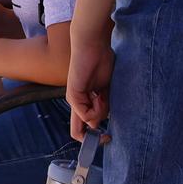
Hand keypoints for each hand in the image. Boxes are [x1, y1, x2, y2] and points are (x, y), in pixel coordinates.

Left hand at [66, 20, 113, 139]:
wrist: (93, 45)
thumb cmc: (102, 62)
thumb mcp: (106, 90)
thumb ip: (103, 107)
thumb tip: (98, 124)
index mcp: (84, 101)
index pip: (83, 127)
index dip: (94, 137)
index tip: (109, 137)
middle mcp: (76, 103)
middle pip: (77, 133)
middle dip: (94, 138)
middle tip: (107, 137)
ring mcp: (74, 99)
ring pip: (88, 122)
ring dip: (101, 113)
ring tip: (104, 95)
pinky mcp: (73, 95)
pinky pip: (86, 114)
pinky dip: (98, 108)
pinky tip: (100, 94)